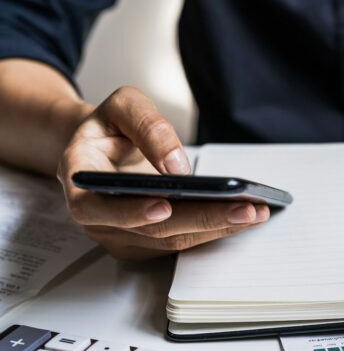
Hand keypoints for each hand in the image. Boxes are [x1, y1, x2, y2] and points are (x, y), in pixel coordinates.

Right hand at [57, 86, 268, 259]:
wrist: (104, 147)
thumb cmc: (111, 127)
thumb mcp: (122, 106)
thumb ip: (147, 126)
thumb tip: (177, 164)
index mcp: (81, 184)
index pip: (98, 208)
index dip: (131, 211)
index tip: (164, 205)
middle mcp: (99, 219)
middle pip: (152, 229)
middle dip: (202, 220)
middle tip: (245, 209)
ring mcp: (123, 236)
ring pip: (173, 241)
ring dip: (218, 228)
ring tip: (256, 211)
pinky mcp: (147, 243)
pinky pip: (182, 241)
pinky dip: (215, 230)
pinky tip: (244, 217)